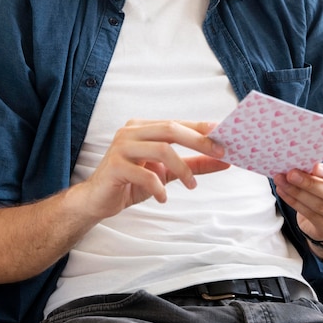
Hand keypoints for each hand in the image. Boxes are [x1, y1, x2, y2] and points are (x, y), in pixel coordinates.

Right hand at [81, 118, 228, 220]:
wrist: (98, 200)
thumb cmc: (132, 182)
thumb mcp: (166, 172)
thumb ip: (193, 164)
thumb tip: (223, 160)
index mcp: (142, 127)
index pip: (176, 122)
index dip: (201, 128)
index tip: (224, 136)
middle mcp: (131, 131)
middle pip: (170, 129)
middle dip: (198, 141)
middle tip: (219, 154)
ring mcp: (121, 146)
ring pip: (161, 149)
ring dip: (182, 168)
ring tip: (192, 185)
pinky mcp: (115, 165)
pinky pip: (145, 174)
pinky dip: (159, 187)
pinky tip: (163, 197)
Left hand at [274, 163, 322, 246]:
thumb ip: (319, 174)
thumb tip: (298, 163)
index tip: (315, 167)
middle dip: (309, 184)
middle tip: (291, 174)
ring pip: (319, 206)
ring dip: (296, 192)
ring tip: (280, 180)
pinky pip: (309, 214)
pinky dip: (293, 201)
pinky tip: (282, 191)